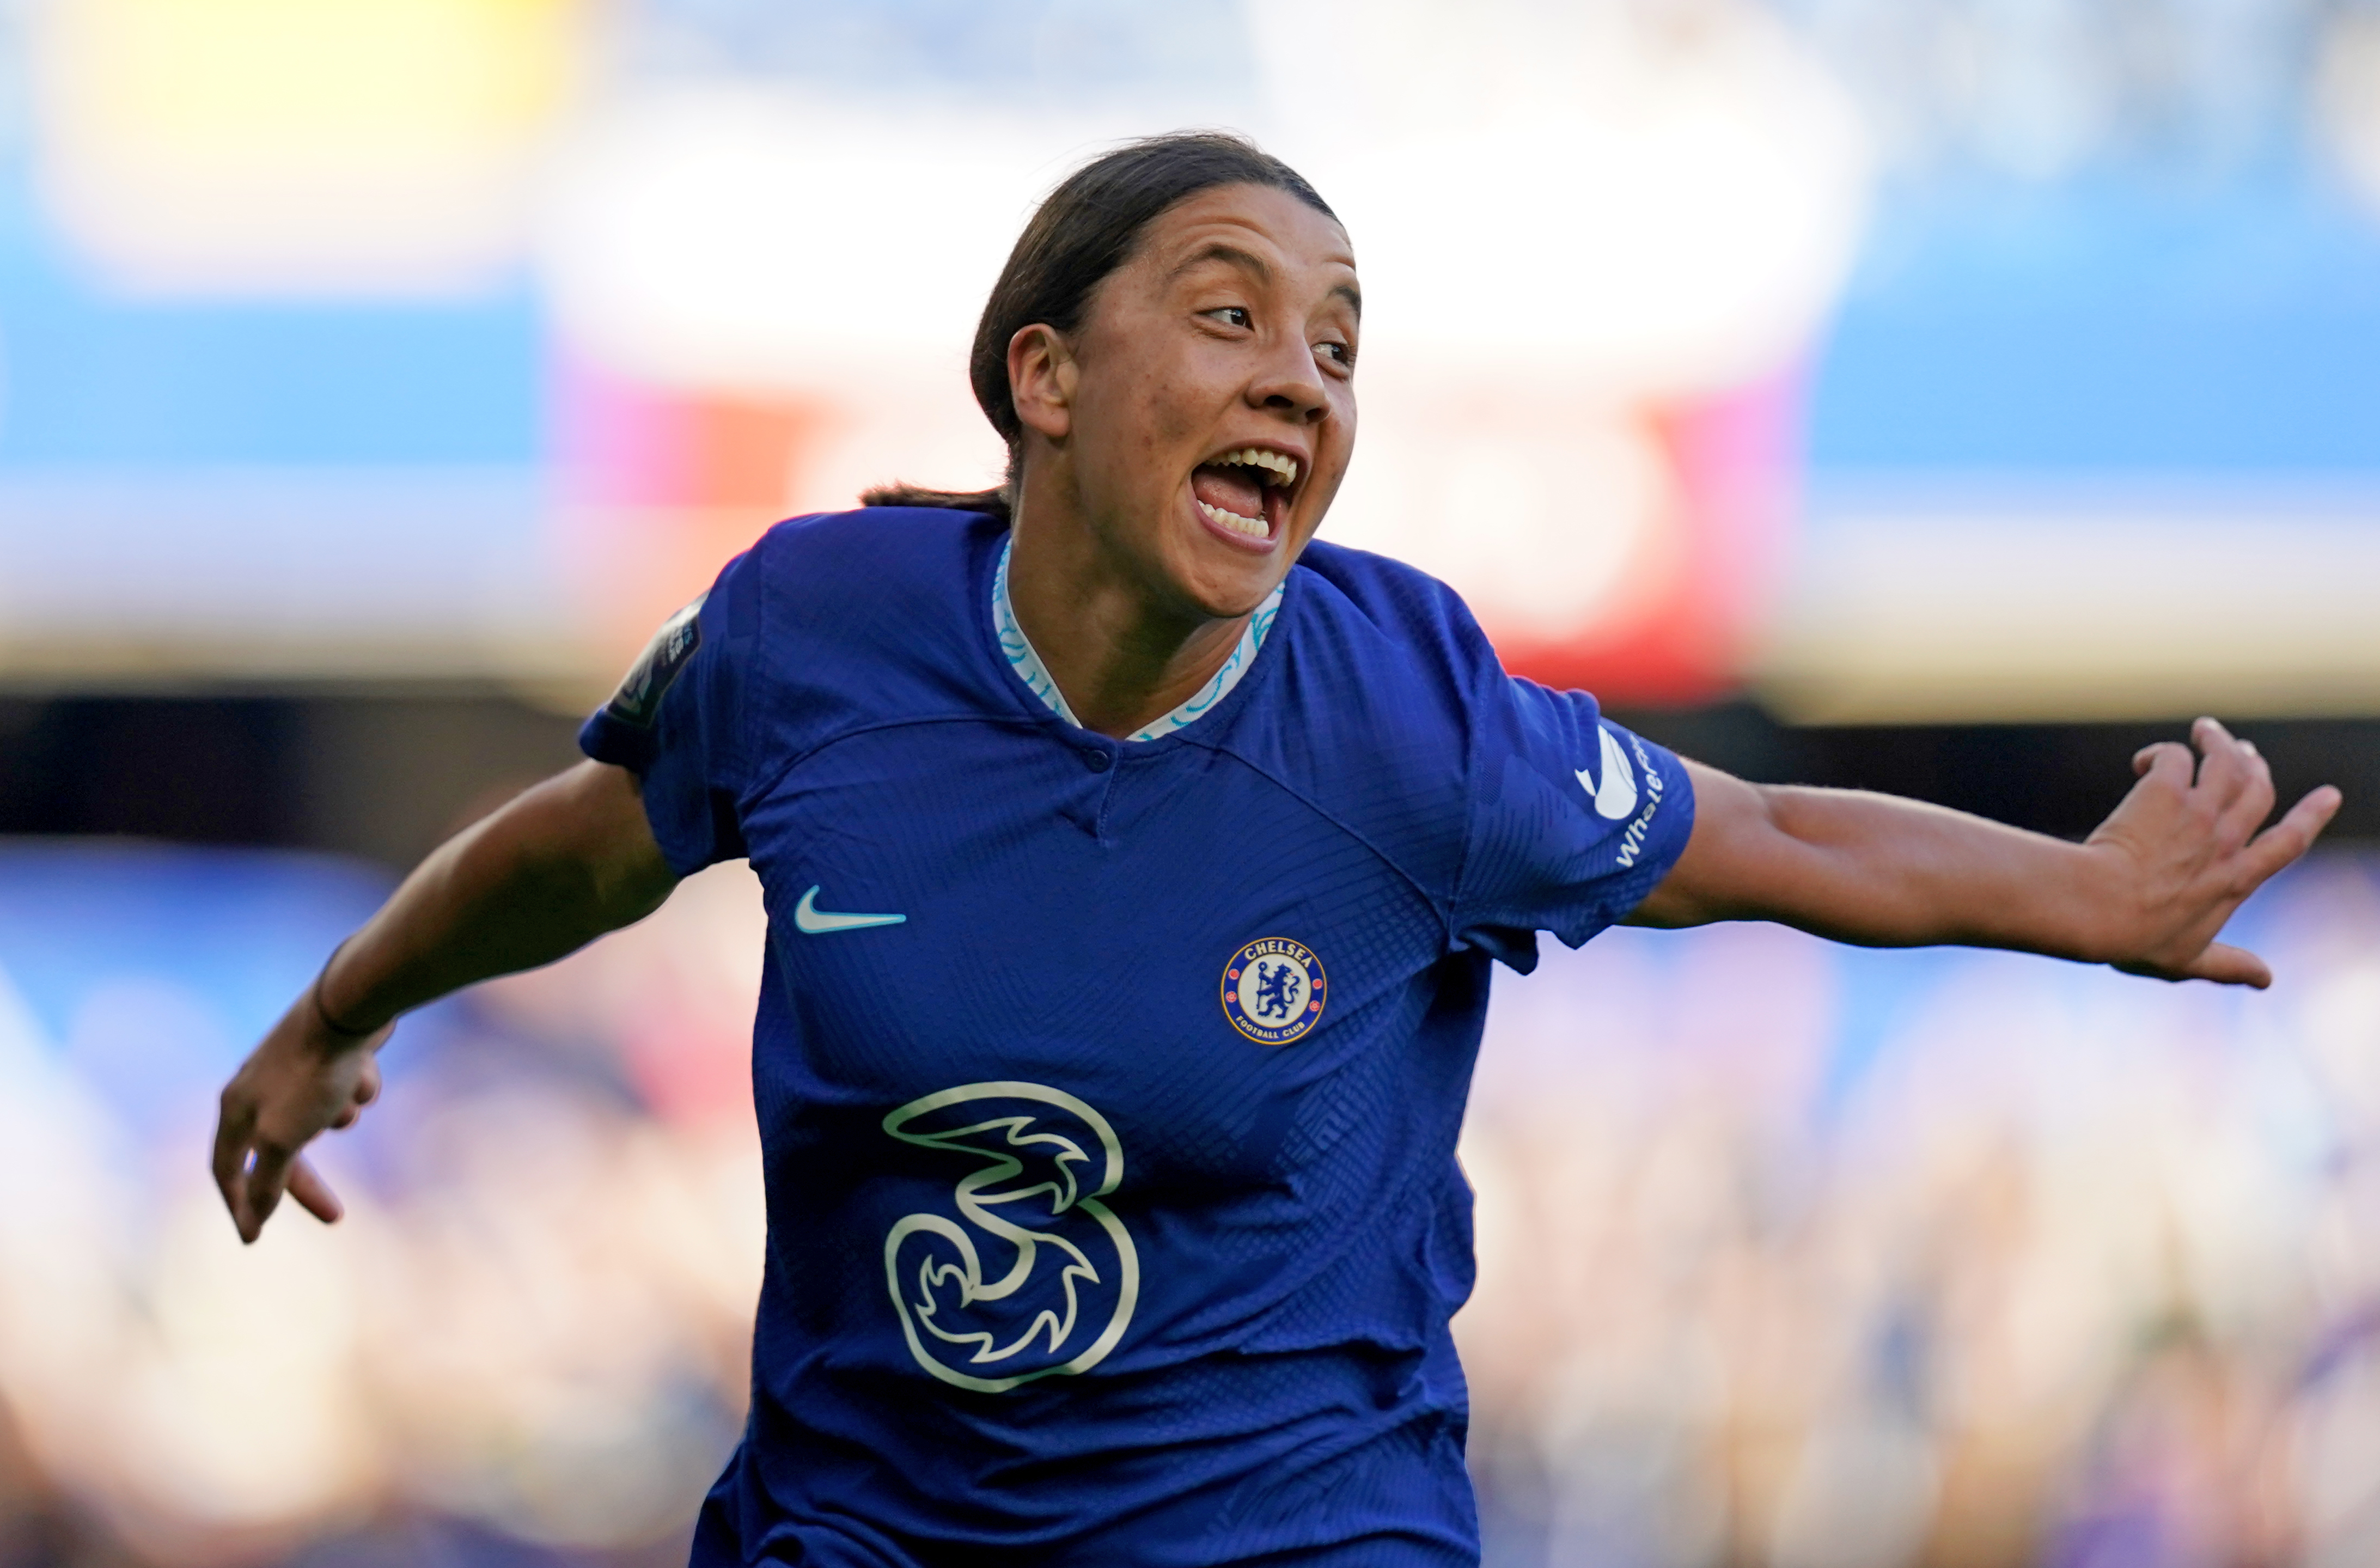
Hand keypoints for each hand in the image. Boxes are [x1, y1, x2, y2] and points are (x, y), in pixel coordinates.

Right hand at [212, 986, 386, 1242]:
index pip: (227, 1170)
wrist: (350, 1008)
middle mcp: (258, 1089)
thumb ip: (266, 1181)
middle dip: (310, 1182)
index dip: (239, 1205)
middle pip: (281, 1153)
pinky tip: (362, 1066)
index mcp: (235, 1108)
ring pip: (325, 1120)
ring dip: (342, 1114)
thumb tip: (253, 1221)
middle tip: (337, 1217)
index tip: (254, 1238)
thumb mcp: (282, 1138)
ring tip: (345, 1091)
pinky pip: (348, 1092)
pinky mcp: (331, 1058)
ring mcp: (295, 1072)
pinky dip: (358, 1087)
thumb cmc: (309, 1075)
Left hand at [2085, 717, 2340, 986]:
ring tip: (2204, 730)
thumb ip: (2228, 965)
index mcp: (2236, 879)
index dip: (2311, 817)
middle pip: (2259, 789)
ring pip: (2225, 762)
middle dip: (2255, 765)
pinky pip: (2176, 756)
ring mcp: (2198, 812)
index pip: (2288, 843)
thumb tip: (2267, 980)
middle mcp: (2225, 841)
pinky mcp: (2165, 790)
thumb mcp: (2188, 961)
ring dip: (2219, 743)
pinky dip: (2167, 752)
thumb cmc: (2136, 939)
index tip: (2329, 795)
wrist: (2099, 911)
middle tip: (2243, 749)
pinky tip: (2146, 761)